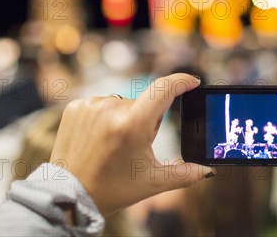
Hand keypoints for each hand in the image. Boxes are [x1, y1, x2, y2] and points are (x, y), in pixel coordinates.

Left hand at [50, 73, 212, 215]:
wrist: (69, 195)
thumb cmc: (112, 188)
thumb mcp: (152, 181)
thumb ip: (185, 174)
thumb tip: (207, 170)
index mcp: (132, 124)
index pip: (164, 89)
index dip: (182, 82)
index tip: (193, 82)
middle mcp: (111, 108)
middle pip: (144, 104)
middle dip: (147, 120)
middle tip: (134, 146)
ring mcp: (90, 106)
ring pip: (123, 103)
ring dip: (125, 118)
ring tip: (113, 145)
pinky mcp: (75, 107)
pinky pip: (102, 104)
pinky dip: (105, 117)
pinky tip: (98, 138)